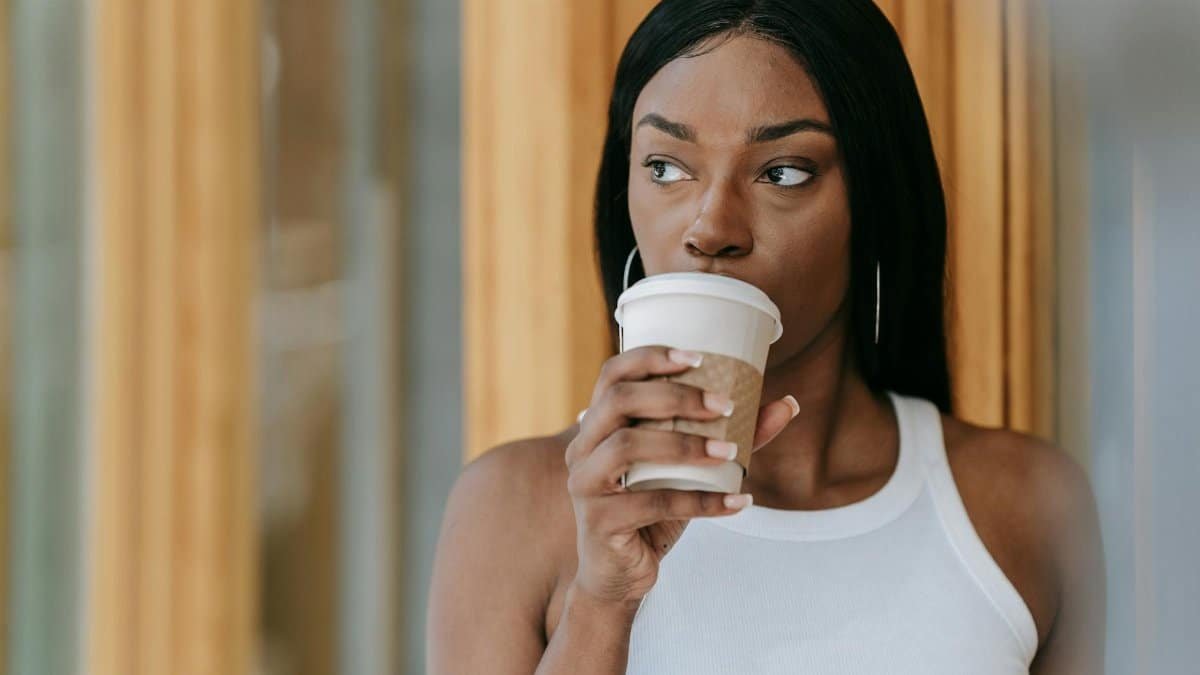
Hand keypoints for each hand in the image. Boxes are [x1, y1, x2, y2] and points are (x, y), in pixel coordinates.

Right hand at [564, 345, 797, 608]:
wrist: (622, 575)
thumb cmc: (653, 512)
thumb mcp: (691, 471)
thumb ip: (732, 436)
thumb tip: (788, 403)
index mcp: (598, 426)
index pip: (613, 374)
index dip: (651, 357)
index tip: (698, 357)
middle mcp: (583, 448)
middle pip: (619, 401)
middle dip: (676, 396)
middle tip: (725, 405)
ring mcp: (585, 485)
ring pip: (626, 447)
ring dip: (684, 444)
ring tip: (731, 452)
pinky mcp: (599, 522)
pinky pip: (652, 504)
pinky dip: (700, 502)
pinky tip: (738, 501)